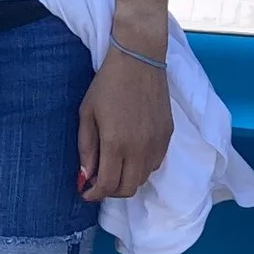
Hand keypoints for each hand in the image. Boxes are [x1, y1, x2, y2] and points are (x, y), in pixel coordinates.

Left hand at [78, 40, 171, 200]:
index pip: (107, 185)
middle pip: (128, 189)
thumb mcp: (87, 113)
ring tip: (114, 166)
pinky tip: (131, 154)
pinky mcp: (168, 136)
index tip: (85, 192)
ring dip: (127, 179)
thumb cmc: (107, 84)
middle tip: (99, 182)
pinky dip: (141, 167)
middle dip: (110, 192)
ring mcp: (157, 144)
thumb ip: (86, 147)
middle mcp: (139, 149)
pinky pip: (155, 164)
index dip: (94, 194)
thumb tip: (86, 176)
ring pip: (143, 178)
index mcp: (115, 143)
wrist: (140, 59)